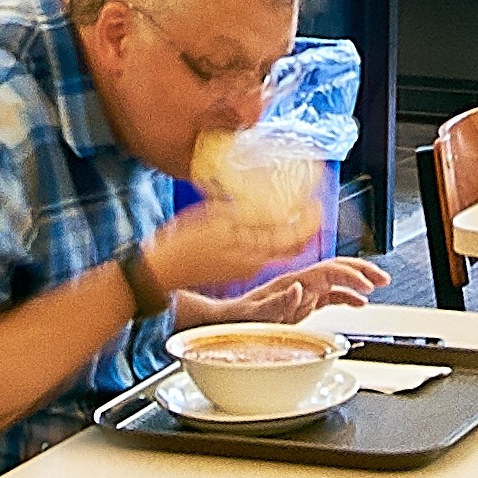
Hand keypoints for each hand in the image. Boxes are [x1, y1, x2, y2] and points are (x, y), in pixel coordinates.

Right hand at [143, 196, 321, 297]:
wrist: (160, 273)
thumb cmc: (182, 247)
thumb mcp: (214, 220)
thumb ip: (248, 214)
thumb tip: (277, 207)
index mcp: (254, 253)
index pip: (297, 239)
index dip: (311, 221)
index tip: (317, 204)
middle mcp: (256, 263)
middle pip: (293, 247)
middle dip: (305, 227)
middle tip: (307, 207)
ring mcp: (245, 267)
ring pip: (279, 249)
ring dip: (289, 232)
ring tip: (287, 210)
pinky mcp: (235, 267)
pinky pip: (263, 252)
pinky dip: (271, 237)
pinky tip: (260, 223)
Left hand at [194, 255, 391, 327]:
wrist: (222, 320)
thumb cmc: (236, 318)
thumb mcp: (254, 313)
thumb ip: (277, 302)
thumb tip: (299, 289)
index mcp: (289, 283)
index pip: (326, 271)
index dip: (349, 275)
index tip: (367, 285)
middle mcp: (297, 283)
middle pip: (335, 269)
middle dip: (361, 270)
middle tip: (383, 278)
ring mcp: (300, 292)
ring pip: (335, 279)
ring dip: (358, 280)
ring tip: (379, 285)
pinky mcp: (300, 303)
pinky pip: (329, 295)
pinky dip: (347, 296)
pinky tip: (359, 302)